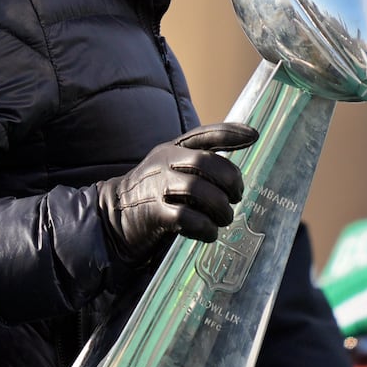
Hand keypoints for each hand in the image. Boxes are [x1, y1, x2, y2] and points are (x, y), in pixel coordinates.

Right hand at [97, 123, 257, 264]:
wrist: (112, 216)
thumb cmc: (151, 195)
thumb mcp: (170, 170)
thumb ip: (197, 167)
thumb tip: (236, 171)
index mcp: (170, 150)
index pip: (203, 135)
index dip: (230, 133)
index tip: (254, 136)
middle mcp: (164, 163)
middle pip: (206, 162)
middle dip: (230, 180)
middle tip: (236, 197)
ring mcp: (157, 187)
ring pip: (198, 190)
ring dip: (220, 207)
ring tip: (224, 218)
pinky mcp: (153, 213)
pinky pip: (186, 218)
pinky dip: (205, 227)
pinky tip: (209, 233)